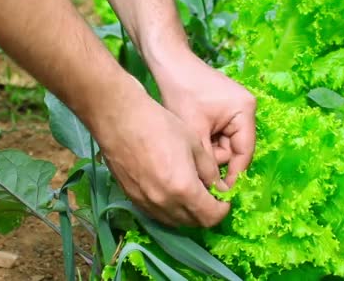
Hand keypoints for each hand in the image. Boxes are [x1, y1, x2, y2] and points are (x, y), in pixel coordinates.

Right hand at [88, 77, 229, 227]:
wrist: (120, 120)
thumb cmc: (159, 125)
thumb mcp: (194, 144)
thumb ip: (209, 171)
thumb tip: (218, 187)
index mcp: (183, 189)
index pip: (210, 217)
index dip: (222, 210)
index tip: (224, 198)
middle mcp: (164, 203)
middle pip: (192, 223)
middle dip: (206, 213)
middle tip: (210, 195)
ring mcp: (146, 203)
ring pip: (174, 221)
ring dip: (187, 213)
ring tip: (192, 193)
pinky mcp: (132, 198)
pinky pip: (157, 214)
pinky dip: (170, 209)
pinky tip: (171, 191)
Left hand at [152, 51, 256, 186]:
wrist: (168, 62)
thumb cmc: (180, 92)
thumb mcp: (194, 131)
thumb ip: (207, 162)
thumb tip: (213, 191)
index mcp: (245, 111)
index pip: (244, 153)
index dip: (232, 176)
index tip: (218, 195)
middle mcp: (246, 110)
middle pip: (234, 151)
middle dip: (214, 158)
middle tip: (193, 160)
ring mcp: (236, 110)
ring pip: (224, 146)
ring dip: (207, 150)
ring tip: (188, 143)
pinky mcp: (223, 110)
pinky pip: (218, 136)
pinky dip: (204, 141)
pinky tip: (190, 137)